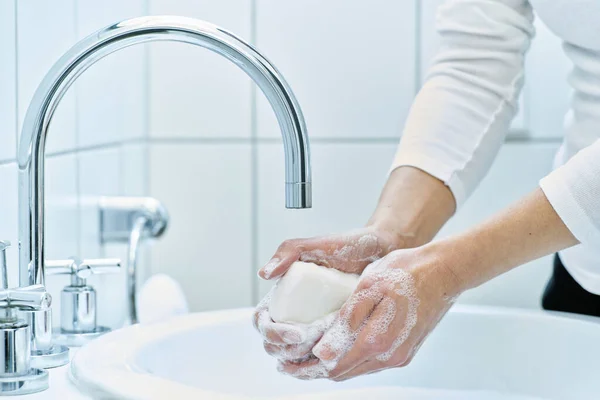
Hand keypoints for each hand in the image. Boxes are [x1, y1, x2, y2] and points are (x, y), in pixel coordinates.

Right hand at [253, 228, 403, 364]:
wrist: (381, 252)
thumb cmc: (349, 245)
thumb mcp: (317, 244)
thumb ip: (288, 250)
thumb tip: (264, 274)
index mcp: (284, 294)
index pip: (263, 321)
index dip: (273, 333)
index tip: (296, 333)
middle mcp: (295, 313)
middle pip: (275, 345)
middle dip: (287, 351)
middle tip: (310, 344)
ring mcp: (313, 326)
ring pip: (295, 357)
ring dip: (302, 363)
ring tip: (324, 353)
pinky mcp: (332, 335)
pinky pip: (320, 358)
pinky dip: (319, 367)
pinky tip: (332, 365)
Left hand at [278, 246, 461, 379]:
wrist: (443, 272)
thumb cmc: (406, 273)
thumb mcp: (368, 289)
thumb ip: (346, 323)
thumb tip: (323, 353)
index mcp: (376, 342)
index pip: (334, 367)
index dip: (308, 368)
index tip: (288, 365)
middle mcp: (389, 356)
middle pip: (343, 373)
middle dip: (316, 370)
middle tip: (292, 365)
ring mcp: (399, 356)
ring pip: (357, 369)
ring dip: (334, 365)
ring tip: (310, 358)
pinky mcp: (405, 351)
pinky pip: (371, 362)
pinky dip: (351, 358)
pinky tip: (341, 348)